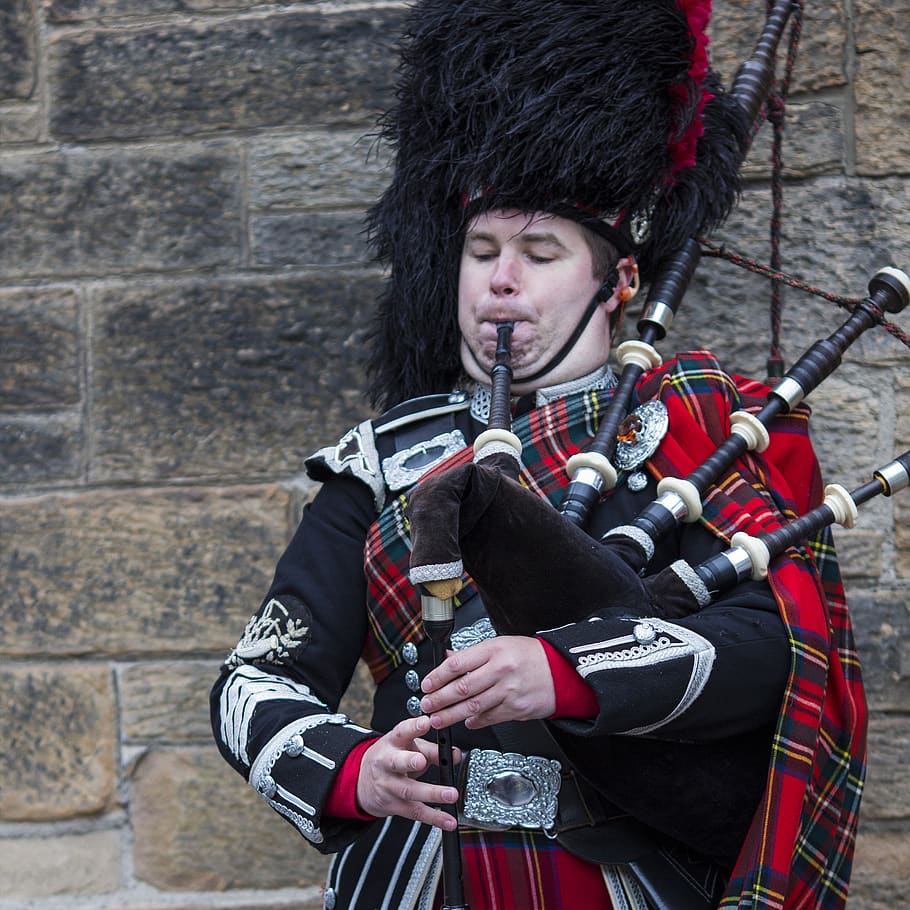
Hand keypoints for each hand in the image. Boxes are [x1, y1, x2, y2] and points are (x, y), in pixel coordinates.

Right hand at [356, 715, 459, 830]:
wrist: (363, 781)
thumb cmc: (392, 757)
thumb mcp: (408, 747)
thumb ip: (432, 749)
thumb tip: (455, 754)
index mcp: (393, 742)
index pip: (402, 732)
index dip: (413, 727)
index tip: (426, 722)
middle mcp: (388, 763)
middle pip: (397, 762)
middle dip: (409, 761)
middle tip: (422, 760)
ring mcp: (389, 786)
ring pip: (409, 790)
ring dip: (432, 793)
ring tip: (451, 794)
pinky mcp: (395, 805)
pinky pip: (415, 812)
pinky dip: (434, 818)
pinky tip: (448, 821)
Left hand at [420, 636, 554, 729]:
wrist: (561, 671)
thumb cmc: (530, 656)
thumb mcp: (500, 644)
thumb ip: (473, 654)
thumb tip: (447, 658)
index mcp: (494, 650)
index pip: (457, 664)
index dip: (437, 676)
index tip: (427, 684)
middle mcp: (501, 670)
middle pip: (462, 688)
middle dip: (440, 699)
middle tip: (426, 705)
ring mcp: (509, 691)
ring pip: (473, 706)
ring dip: (451, 715)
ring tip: (437, 719)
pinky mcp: (516, 709)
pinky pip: (489, 718)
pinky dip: (474, 722)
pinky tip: (466, 722)